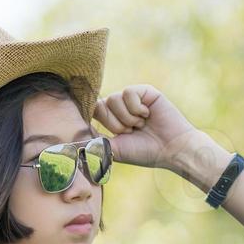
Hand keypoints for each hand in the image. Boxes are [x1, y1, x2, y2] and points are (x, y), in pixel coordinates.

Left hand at [92, 84, 217, 176]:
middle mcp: (121, 107)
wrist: (172, 149)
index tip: (95, 127)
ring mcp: (133, 98)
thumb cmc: (145, 152)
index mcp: (113, 120)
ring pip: (113, 99)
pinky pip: (127, 93)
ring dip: (127, 118)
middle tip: (131, 132)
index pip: (93, 111)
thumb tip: (72, 141)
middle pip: (101, 105)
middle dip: (115, 124)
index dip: (92, 116)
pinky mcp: (145, 91)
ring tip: (141, 125)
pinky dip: (136, 108)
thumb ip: (94, 142)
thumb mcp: (115, 150)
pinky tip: (148, 115)